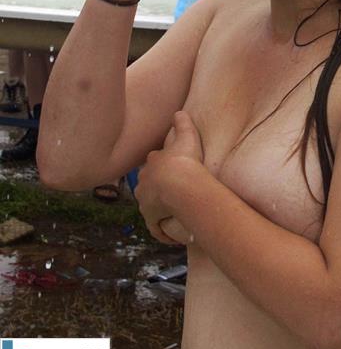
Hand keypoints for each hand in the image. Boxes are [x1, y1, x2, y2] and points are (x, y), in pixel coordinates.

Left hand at [135, 110, 203, 244]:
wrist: (179, 184)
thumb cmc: (184, 159)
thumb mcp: (186, 136)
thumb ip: (183, 123)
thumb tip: (179, 111)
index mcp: (152, 164)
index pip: (153, 163)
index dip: (162, 165)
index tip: (171, 168)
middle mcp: (144, 183)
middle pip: (148, 184)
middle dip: (156, 187)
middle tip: (172, 191)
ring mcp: (146, 202)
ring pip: (150, 205)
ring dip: (159, 208)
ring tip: (174, 211)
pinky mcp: (151, 219)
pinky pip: (156, 227)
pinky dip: (162, 232)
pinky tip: (171, 237)